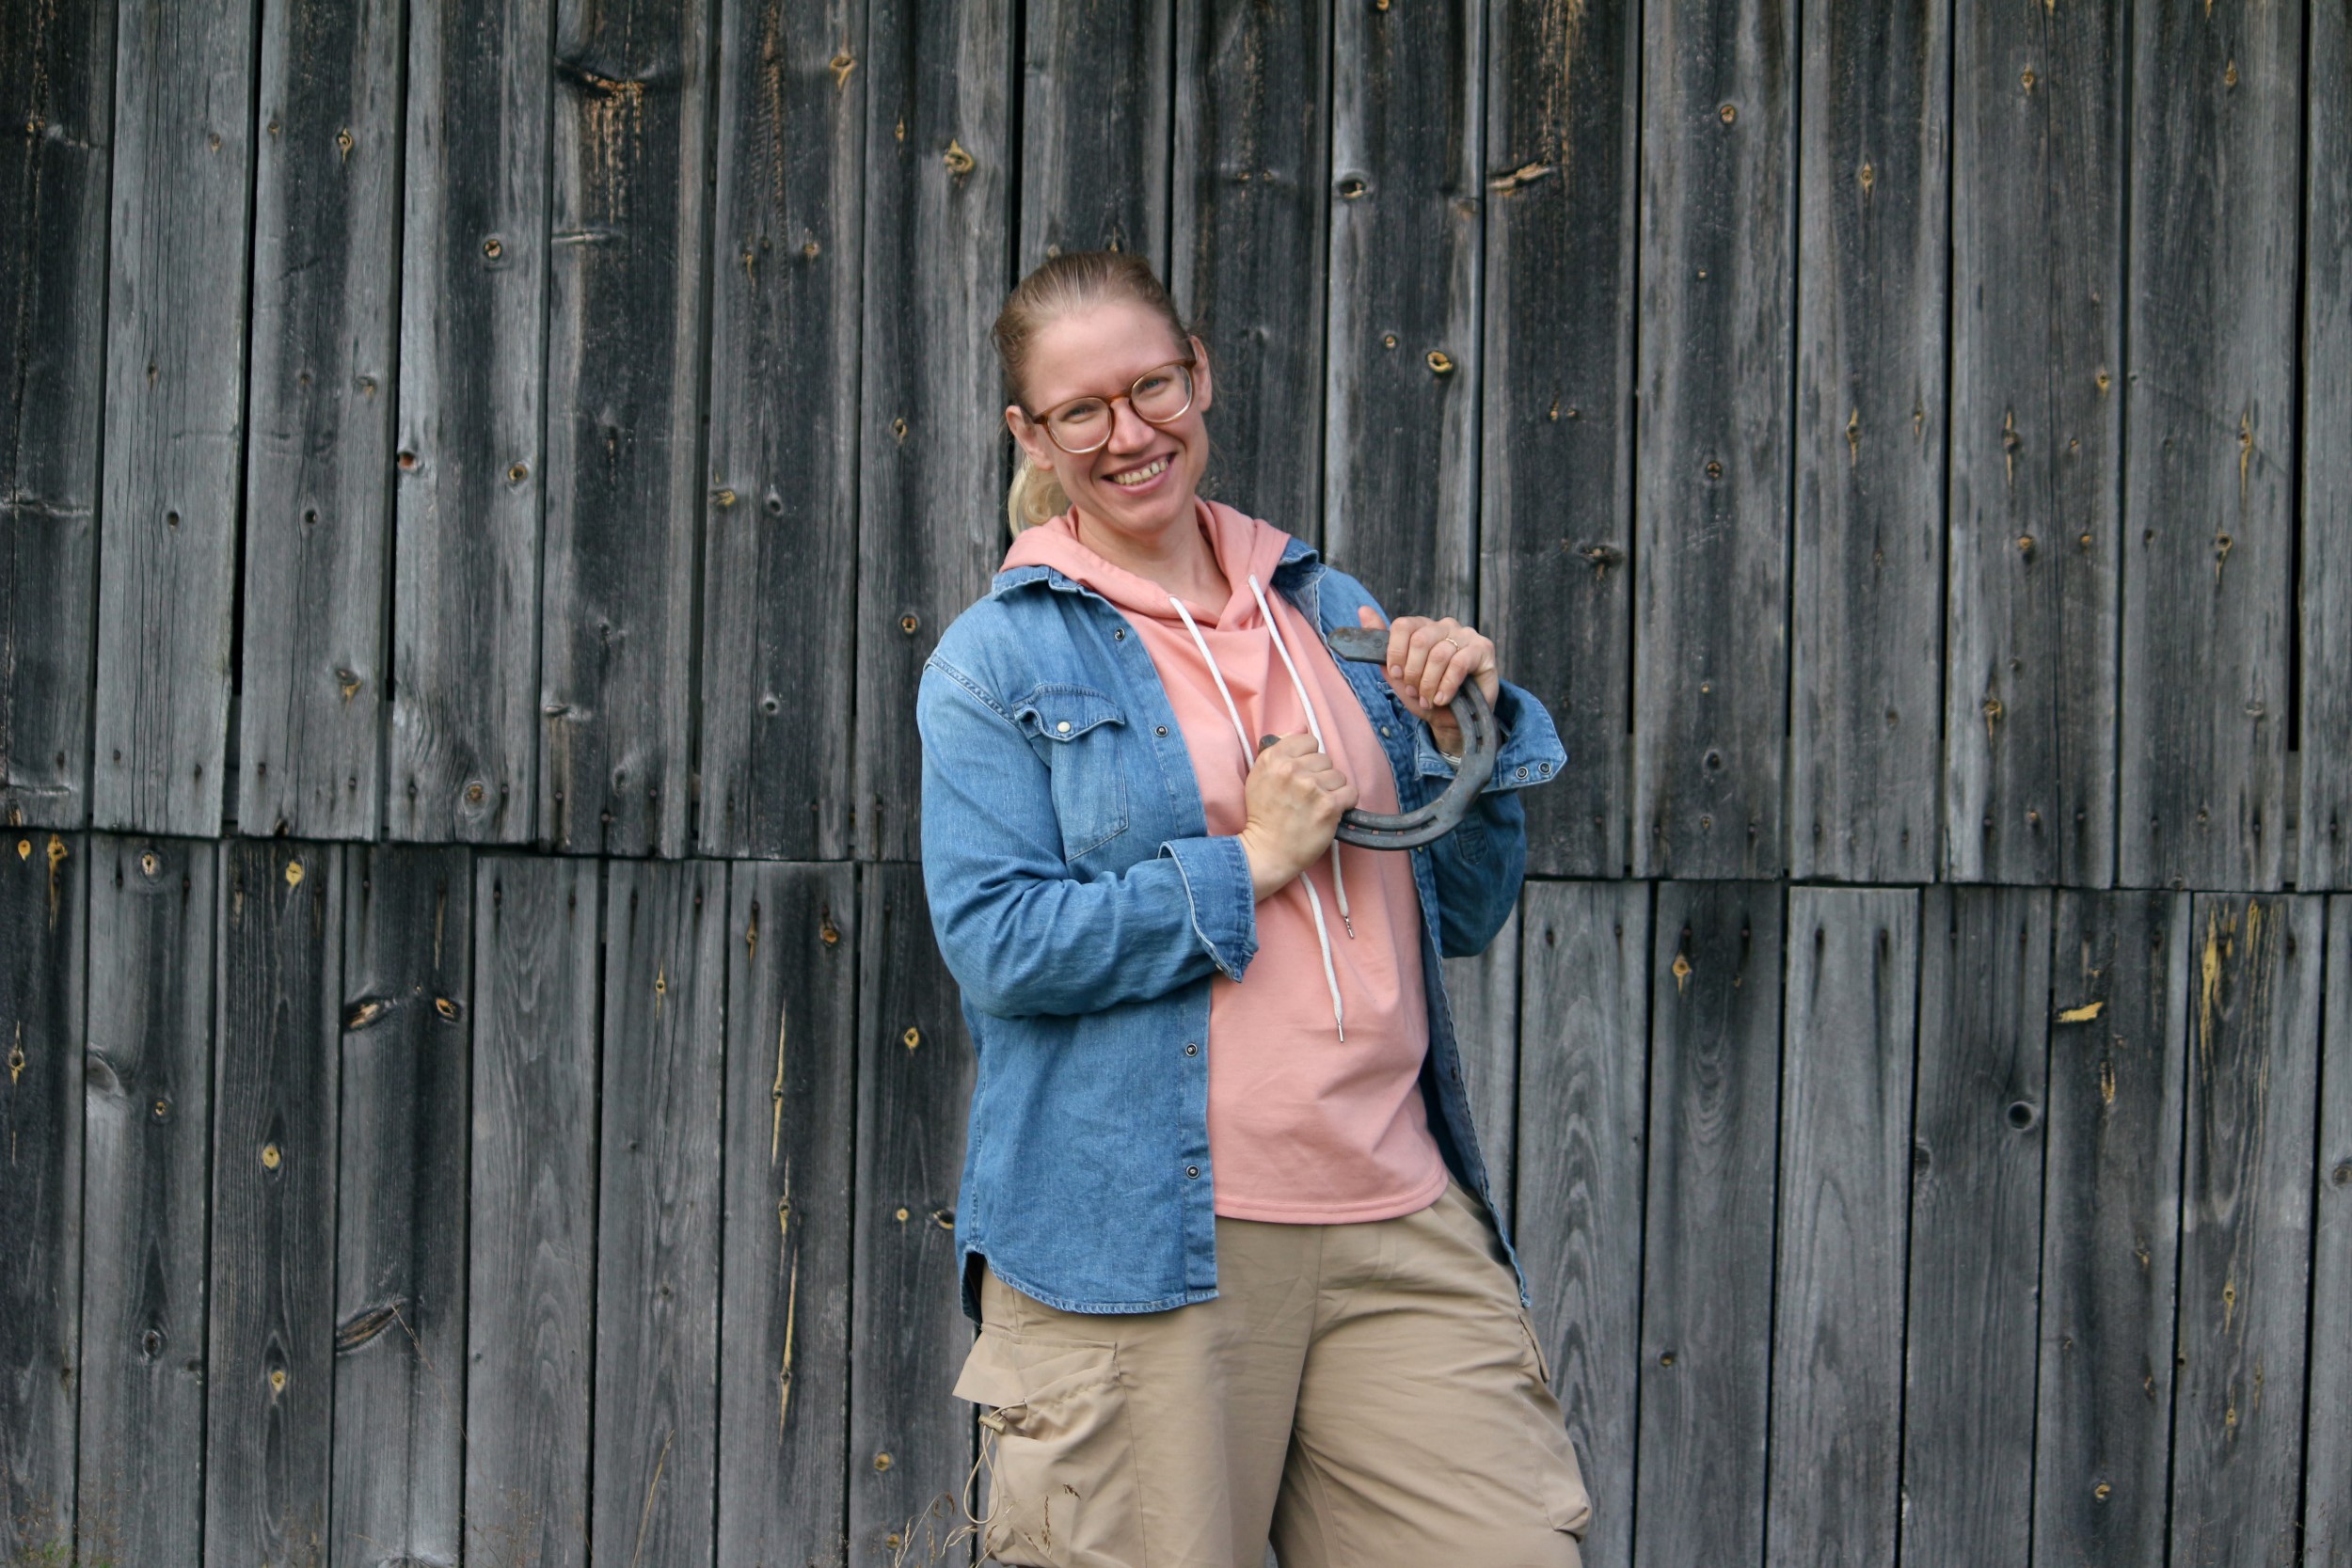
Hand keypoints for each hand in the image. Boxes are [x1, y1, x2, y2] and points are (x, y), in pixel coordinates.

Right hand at [1236, 733, 1358, 898]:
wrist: (1267, 851)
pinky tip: (1330, 811)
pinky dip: (1345, 802)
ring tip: (1317, 805)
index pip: (1308, 741)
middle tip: (1307, 795)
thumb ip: (1279, 750)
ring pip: (1339, 775)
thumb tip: (1302, 728)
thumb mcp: (1259, 776)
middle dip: (1320, 775)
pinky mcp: (1328, 805)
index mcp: (1273, 758)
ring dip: (1332, 790)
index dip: (1307, 759)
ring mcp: (1312, 787)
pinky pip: (1351, 792)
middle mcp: (1292, 769)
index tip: (1302, 774)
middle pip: (1325, 759)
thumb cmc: (1263, 815)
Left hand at [1356, 606, 1499, 758]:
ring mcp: (1466, 635)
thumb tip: (1363, 610)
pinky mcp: (1483, 649)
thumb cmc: (1425, 696)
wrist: (1451, 721)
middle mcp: (1444, 626)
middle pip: (1420, 640)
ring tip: (1429, 699)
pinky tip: (1442, 699)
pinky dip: (1446, 685)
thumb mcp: (1397, 675)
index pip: (1403, 625)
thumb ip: (1380, 645)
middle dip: (1413, 673)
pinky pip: (1459, 663)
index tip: (1396, 674)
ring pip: (1439, 654)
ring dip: (1429, 683)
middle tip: (1414, 691)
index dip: (1396, 652)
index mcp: (1422, 628)